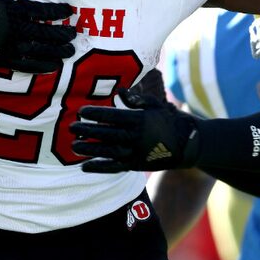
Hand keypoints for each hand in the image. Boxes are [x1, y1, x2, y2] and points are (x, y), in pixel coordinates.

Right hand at [0, 0, 75, 72]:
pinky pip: (26, 65)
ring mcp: (9, 48)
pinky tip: (52, 66)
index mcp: (10, 11)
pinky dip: (41, 66)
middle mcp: (14, 30)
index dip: (56, 11)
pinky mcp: (2, 61)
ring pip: (40, 50)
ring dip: (57, 51)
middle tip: (74, 33)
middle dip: (62, 33)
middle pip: (45, 33)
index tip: (68, 10)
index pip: (40, 11)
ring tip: (69, 51)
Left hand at [71, 88, 200, 172]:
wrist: (187, 144)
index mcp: (140, 120)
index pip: (113, 116)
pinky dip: (99, 168)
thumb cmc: (169, 120)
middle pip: (107, 133)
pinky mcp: (136, 165)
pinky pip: (115, 168)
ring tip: (74, 146)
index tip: (81, 112)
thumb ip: (137, 99)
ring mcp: (136, 153)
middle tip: (72, 127)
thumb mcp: (155, 104)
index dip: (95, 114)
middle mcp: (136, 137)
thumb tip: (120, 91)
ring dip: (89, 149)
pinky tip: (84, 167)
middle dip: (88, 130)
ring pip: (108, 152)